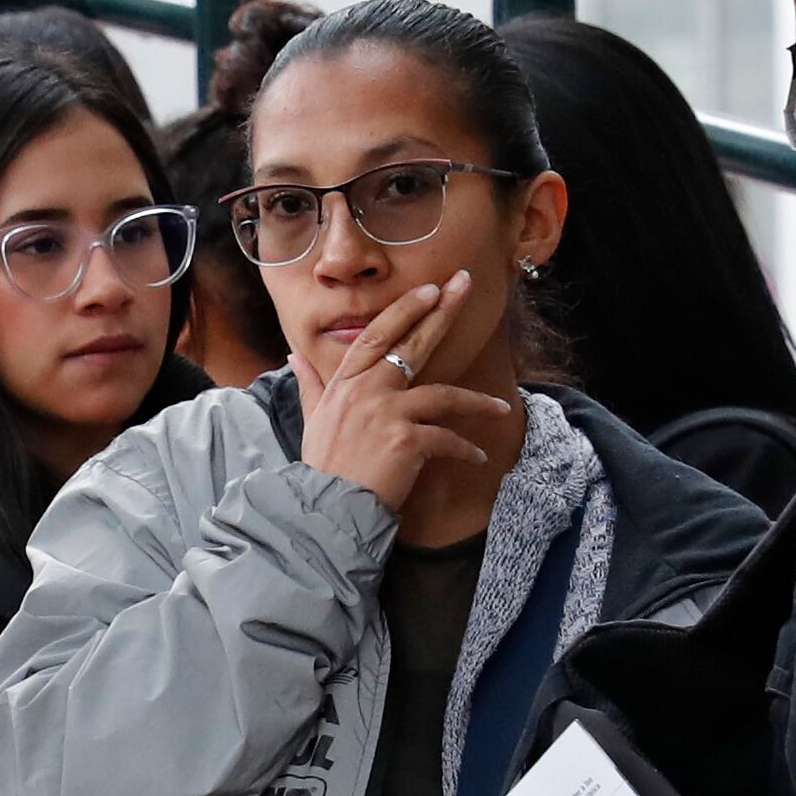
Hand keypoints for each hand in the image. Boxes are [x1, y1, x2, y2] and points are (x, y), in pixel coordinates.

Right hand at [297, 274, 513, 517]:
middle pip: (411, 344)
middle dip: (441, 312)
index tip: (430, 288)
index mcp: (345, 383)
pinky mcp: (407, 441)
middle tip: (465, 284)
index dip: (405, 309)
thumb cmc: (323, 468)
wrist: (327, 510)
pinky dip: (466, 450)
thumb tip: (295, 356)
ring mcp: (387, 414)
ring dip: (477, 402)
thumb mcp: (311, 420)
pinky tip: (479, 458)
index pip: (377, 335)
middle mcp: (367, 391)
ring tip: (501, 408)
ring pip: (444, 396)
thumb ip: (309, 385)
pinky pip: (447, 439)